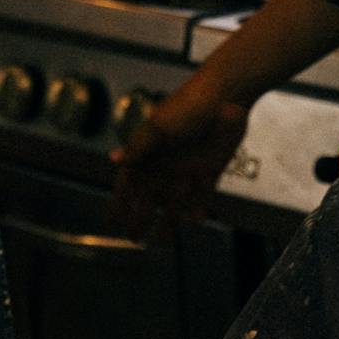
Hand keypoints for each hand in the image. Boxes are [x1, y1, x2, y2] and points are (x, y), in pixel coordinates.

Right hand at [111, 78, 250, 239]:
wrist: (226, 95)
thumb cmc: (188, 105)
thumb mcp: (159, 126)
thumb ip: (138, 147)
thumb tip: (114, 160)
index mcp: (149, 151)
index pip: (128, 182)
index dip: (120, 201)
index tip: (112, 220)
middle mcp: (166, 162)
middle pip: (149, 197)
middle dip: (140, 218)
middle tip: (134, 239)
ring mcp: (188, 167)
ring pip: (174, 202)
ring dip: (168, 222)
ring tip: (163, 243)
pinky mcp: (210, 169)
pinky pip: (202, 196)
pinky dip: (197, 209)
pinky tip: (194, 223)